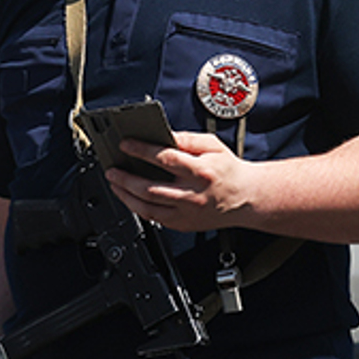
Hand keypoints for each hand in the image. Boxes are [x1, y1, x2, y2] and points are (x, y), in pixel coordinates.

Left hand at [105, 129, 253, 231]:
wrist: (247, 198)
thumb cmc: (228, 170)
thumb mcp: (212, 146)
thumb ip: (187, 139)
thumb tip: (162, 134)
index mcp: (201, 171)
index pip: (165, 159)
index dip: (141, 150)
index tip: (125, 144)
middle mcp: (193, 194)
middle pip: (150, 188)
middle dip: (125, 178)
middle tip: (111, 169)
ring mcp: (187, 212)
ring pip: (148, 207)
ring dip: (125, 195)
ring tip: (114, 183)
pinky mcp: (183, 224)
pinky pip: (154, 218)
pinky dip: (137, 208)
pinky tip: (129, 197)